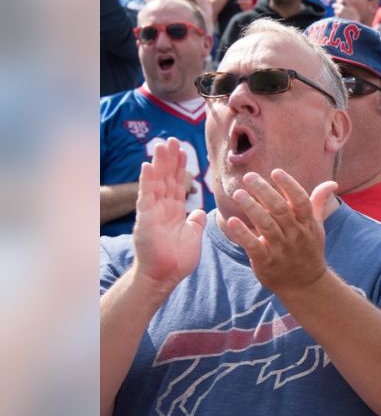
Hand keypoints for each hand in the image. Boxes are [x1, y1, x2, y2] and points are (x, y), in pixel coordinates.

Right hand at [132, 138, 207, 291]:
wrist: (165, 276)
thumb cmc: (177, 260)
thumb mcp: (193, 235)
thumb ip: (196, 222)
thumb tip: (200, 211)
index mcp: (175, 211)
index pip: (178, 184)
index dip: (181, 168)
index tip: (184, 151)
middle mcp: (163, 208)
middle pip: (167, 178)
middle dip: (170, 159)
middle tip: (172, 139)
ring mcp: (153, 211)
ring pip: (157, 182)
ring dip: (159, 163)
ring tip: (161, 145)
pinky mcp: (146, 218)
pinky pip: (146, 195)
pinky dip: (148, 180)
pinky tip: (148, 165)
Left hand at [222, 170, 336, 295]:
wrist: (305, 284)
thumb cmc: (308, 250)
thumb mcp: (317, 227)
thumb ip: (318, 202)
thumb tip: (332, 183)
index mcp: (307, 224)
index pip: (300, 201)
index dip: (289, 185)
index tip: (275, 172)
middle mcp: (295, 234)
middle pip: (280, 209)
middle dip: (264, 191)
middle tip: (249, 176)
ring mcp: (281, 249)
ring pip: (266, 225)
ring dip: (251, 208)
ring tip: (238, 193)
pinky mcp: (266, 262)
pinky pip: (253, 246)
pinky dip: (243, 234)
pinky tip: (232, 221)